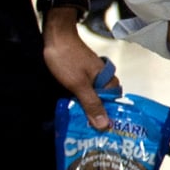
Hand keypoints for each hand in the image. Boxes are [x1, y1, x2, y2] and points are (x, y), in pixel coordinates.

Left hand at [41, 8, 118, 128]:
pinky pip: (86, 91)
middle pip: (104, 102)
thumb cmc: (67, 59)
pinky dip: (81, 99)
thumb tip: (105, 125)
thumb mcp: (78, 85)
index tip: (102, 134)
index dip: (109, 119)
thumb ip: (92, 104)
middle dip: (97, 116)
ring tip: (81, 124)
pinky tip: (74, 108)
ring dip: (87, 108)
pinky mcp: (83, 74)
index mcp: (109, 80)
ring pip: (94, 97)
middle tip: (89, 133)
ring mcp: (93, 75)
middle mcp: (105, 78)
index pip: (114, 105)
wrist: (55, 36)